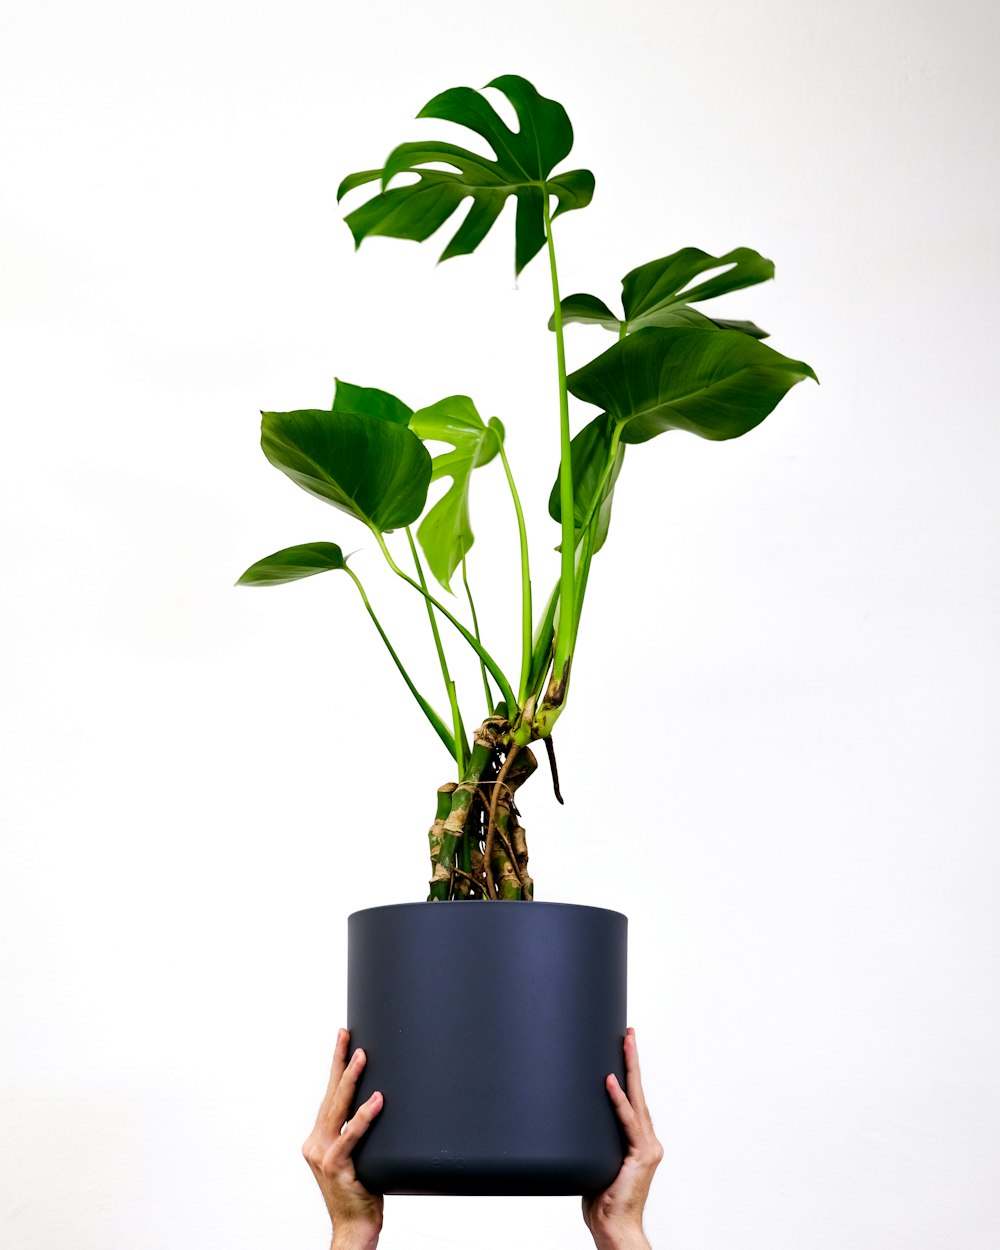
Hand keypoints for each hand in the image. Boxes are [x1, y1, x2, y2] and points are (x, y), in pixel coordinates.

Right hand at [302, 1028, 383, 1249]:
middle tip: (345, 1034)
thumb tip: (382, 1098)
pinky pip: (351, 1137)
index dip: (336, 1066)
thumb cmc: (362, 1191)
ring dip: (350, 1080)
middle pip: (329, 1095)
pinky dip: (364, 1116)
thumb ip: (360, 1131)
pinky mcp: (337, 1168)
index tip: (343, 1038)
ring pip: (337, 1110)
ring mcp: (323, 1155)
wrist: (354, 1228)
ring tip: (362, 1056)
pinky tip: (377, 1099)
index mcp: (318, 1138)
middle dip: (338, 1061)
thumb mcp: (359, 1154)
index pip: (329, 1095)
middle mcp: (316, 1143)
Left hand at [582, 1027, 662, 1249]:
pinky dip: (618, 1101)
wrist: (614, 1229)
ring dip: (630, 1069)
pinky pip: (627, 1123)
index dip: (630, 1072)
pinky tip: (610, 1081)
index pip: (634, 1099)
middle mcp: (648, 1140)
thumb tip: (568, 1117)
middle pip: (639, 1092)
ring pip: (637, 1100)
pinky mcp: (641, 1156)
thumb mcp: (594, 1159)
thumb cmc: (601, 1200)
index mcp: (639, 1141)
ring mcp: (647, 1148)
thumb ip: (592, 1139)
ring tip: (625, 1043)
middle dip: (633, 1060)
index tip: (625, 1045)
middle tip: (628, 1032)